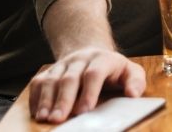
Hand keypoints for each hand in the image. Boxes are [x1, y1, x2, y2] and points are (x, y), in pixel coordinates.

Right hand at [28, 47, 144, 123]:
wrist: (93, 53)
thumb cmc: (114, 70)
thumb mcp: (131, 72)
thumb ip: (136, 82)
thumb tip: (132, 94)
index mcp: (103, 59)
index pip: (94, 74)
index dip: (88, 92)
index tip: (84, 111)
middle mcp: (80, 59)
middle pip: (69, 78)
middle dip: (63, 100)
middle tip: (59, 119)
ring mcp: (63, 64)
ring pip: (51, 80)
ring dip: (46, 100)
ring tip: (44, 118)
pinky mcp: (50, 71)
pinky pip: (38, 82)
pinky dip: (36, 98)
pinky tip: (36, 113)